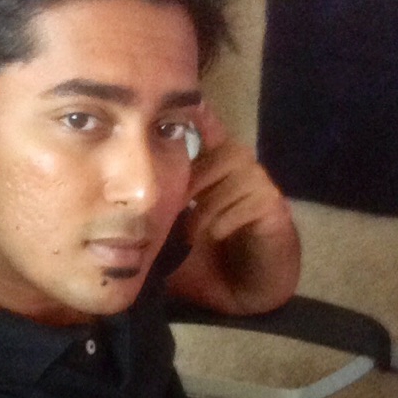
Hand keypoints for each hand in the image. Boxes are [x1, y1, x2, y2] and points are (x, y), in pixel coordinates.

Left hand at [166, 101, 300, 314]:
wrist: (239, 297)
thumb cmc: (201, 263)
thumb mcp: (166, 235)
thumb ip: (151, 212)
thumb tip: (123, 196)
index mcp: (213, 172)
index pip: (209, 130)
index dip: (199, 113)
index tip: (186, 100)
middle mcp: (239, 171)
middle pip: (217, 153)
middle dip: (188, 180)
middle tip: (174, 210)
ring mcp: (259, 186)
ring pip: (228, 174)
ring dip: (203, 206)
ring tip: (191, 234)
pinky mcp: (274, 207)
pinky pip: (245, 200)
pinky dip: (221, 220)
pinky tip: (213, 237)